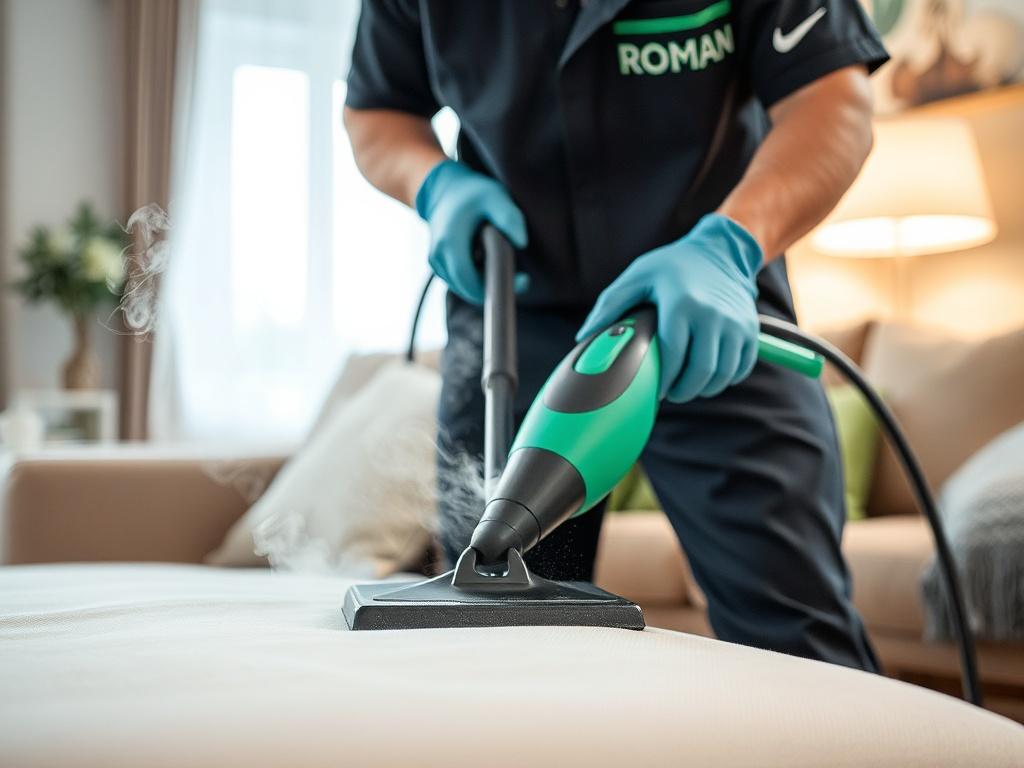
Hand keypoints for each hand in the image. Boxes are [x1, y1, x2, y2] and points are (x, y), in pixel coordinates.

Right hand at [415, 160, 527, 303]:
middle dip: (495, 287)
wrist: (444, 189)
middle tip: (521, 278)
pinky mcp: (439, 265)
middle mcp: (438, 257)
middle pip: (469, 290)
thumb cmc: (471, 192)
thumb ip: (509, 217)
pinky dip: (476, 277)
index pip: (471, 283)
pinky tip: (488, 261)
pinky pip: (460, 281)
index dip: (497, 287)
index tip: (521, 280)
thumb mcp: (494, 196)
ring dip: (486, 282)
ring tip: (504, 263)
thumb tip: (521, 242)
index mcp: (450, 244)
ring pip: (464, 288)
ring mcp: (436, 262)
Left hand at [576, 214, 762, 402]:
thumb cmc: (672, 266)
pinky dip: (726, 379)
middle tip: (671, 393)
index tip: (653, 390)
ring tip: (688, 386)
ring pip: (722, 374)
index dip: (663, 381)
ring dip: (704, 389)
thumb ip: (610, 305)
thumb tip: (583, 337)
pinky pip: (741, 368)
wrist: (721, 251)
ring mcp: (736, 324)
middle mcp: (713, 315)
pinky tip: (709, 377)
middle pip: (701, 371)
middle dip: (683, 391)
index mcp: (682, 304)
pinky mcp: (751, 330)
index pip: (673, 357)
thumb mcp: (638, 276)